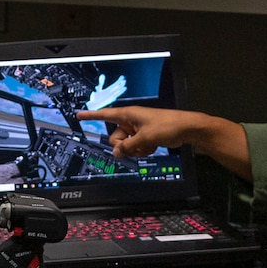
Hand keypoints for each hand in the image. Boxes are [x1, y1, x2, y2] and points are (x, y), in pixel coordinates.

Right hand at [74, 106, 252, 178]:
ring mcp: (138, 129)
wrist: (187, 129)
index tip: (79, 115)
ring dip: (134, 149)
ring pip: (126, 144)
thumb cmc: (168, 125)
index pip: (105, 115)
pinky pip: (135, 147)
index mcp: (129, 114)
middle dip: (122, 145)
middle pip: (115, 137)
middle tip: (134, 146)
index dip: (91, 115)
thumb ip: (128, 146)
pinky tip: (152, 147)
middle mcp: (131, 121)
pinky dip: (142, 149)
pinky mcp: (145, 137)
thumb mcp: (145, 138)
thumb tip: (117, 152)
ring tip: (147, 146)